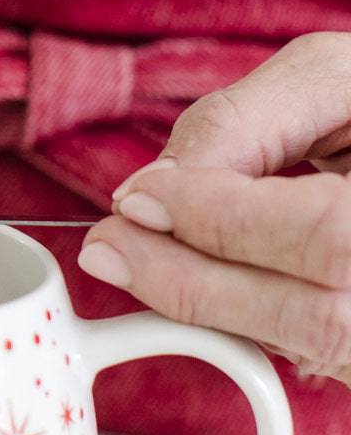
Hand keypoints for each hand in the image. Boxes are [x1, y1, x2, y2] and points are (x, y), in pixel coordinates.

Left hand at [78, 31, 350, 385]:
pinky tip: (196, 280)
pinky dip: (240, 319)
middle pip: (317, 317)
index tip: (133, 196)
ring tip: (127, 261)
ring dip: (202, 307)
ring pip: (311, 349)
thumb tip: (154, 186)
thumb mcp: (336, 78)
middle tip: (106, 247)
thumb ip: (241, 122)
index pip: (327, 236)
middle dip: (192, 279)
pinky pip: (314, 356)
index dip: (219, 219)